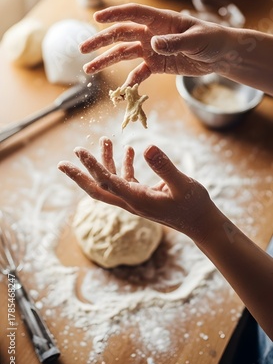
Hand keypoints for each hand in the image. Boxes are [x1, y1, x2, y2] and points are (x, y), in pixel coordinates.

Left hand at [58, 137, 217, 244]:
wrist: (200, 223)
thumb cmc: (193, 205)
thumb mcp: (182, 184)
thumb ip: (165, 166)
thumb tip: (147, 147)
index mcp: (136, 199)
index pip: (107, 182)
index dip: (92, 167)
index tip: (79, 152)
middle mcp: (131, 200)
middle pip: (97, 189)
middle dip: (79, 176)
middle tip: (62, 164)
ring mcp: (135, 199)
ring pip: (111, 182)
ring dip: (104, 162)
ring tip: (104, 140)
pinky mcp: (142, 195)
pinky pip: (126, 180)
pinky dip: (123, 165)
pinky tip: (128, 150)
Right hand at [80, 3, 229, 86]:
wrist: (220, 54)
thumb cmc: (211, 39)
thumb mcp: (196, 40)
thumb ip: (175, 42)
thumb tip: (154, 44)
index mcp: (160, 20)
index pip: (133, 14)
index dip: (114, 14)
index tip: (97, 18)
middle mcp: (151, 33)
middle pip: (121, 34)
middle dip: (100, 41)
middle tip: (82, 49)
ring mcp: (152, 49)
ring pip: (124, 53)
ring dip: (106, 60)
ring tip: (88, 69)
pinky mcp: (156, 65)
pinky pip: (138, 73)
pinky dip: (130, 81)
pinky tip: (121, 90)